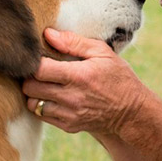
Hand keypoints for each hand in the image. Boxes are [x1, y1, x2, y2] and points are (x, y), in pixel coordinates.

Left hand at [22, 28, 150, 134]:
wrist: (131, 112)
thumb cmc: (118, 77)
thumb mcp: (103, 53)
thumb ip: (74, 42)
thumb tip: (48, 34)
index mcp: (79, 75)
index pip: (38, 69)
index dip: (33, 61)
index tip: (39, 57)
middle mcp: (71, 97)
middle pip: (30, 87)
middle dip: (30, 76)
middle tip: (40, 70)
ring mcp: (69, 114)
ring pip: (32, 103)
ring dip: (34, 93)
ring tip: (45, 84)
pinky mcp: (68, 126)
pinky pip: (42, 116)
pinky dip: (42, 105)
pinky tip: (54, 97)